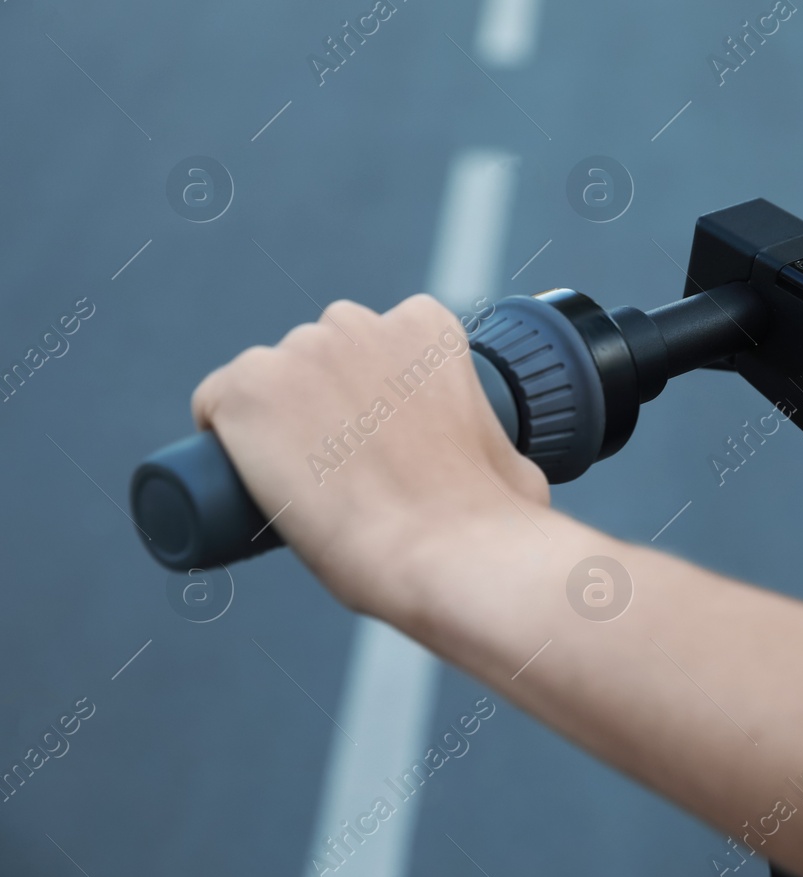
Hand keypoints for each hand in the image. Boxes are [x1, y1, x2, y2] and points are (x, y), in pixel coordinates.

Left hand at [190, 295, 550, 623]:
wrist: (444, 552)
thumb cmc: (489, 519)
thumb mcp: (513, 462)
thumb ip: (506, 452)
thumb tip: (512, 478)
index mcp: (426, 326)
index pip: (377, 338)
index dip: (370, 385)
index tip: (370, 432)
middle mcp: (358, 324)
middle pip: (318, 350)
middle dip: (322, 396)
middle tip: (335, 463)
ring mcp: (297, 353)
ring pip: (267, 376)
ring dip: (273, 414)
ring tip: (294, 479)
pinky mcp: (247, 391)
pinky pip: (214, 401)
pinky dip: (220, 431)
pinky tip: (235, 467)